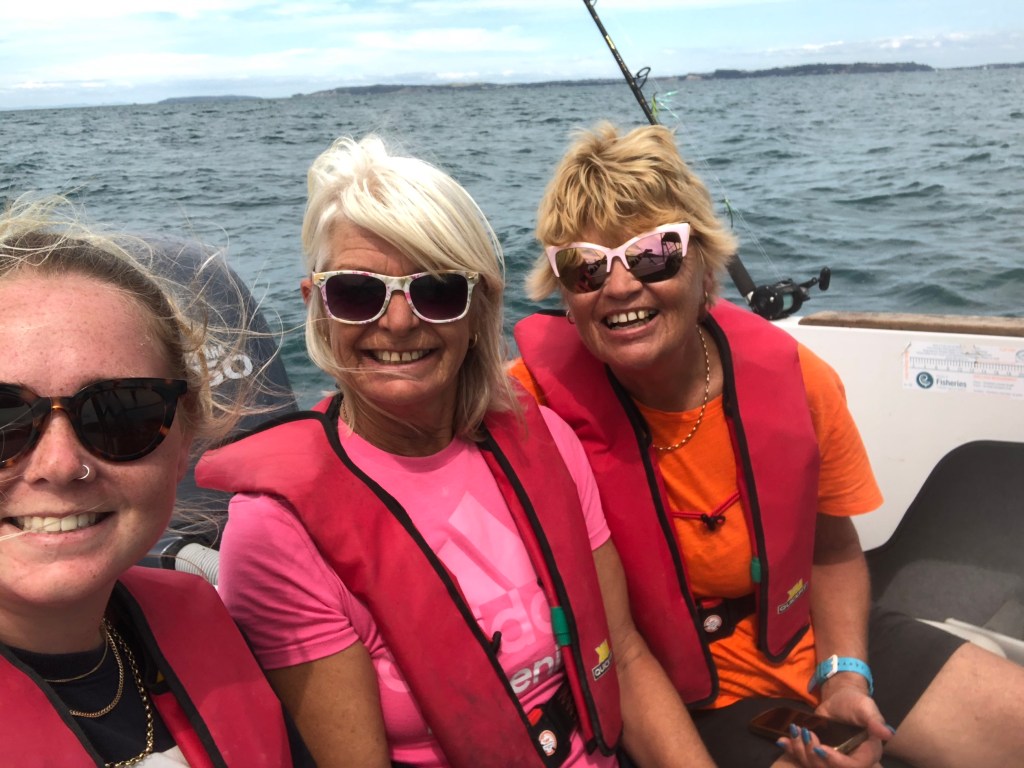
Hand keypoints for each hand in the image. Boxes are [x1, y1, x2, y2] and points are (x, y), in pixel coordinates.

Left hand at [774, 686, 892, 767]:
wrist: (840, 698)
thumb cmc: (856, 703)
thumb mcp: (866, 708)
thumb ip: (874, 721)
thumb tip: (888, 732)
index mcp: (866, 755)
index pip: (852, 767)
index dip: (836, 762)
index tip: (820, 748)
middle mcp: (849, 761)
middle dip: (813, 756)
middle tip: (804, 734)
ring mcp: (831, 759)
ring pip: (814, 766)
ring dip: (800, 751)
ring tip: (794, 731)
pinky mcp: (817, 753)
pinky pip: (803, 758)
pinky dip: (791, 750)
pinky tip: (782, 741)